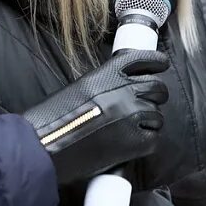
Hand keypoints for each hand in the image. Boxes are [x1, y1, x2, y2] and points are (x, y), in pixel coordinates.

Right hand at [21, 49, 169, 184]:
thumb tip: (127, 87)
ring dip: (148, 121)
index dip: (156, 61)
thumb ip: (107, 83)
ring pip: (157, 115)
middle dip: (155, 95)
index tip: (161, 64)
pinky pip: (153, 138)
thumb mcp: (81, 87)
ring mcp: (132, 115)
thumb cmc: (53, 118)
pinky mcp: (135, 142)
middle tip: (146, 104)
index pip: (144, 59)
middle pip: (157, 87)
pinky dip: (145, 141)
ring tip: (131, 129)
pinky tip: (131, 144)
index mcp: (108, 73)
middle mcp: (125, 90)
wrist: (43, 146)